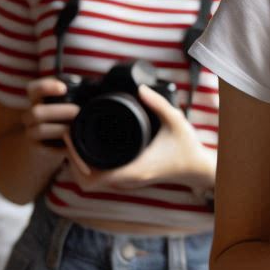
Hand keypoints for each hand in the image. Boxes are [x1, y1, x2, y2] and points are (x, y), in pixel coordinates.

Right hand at [21, 76, 78, 146]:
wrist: (55, 145)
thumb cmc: (68, 118)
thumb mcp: (71, 103)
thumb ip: (79, 94)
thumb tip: (101, 85)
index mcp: (40, 99)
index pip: (35, 89)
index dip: (46, 87)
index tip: (63, 89)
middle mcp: (32, 115)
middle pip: (37, 112)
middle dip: (61, 111)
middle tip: (78, 112)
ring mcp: (33, 132)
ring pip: (40, 130)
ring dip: (61, 129)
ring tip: (77, 128)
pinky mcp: (38, 149)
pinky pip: (46, 148)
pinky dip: (62, 145)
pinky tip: (73, 143)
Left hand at [62, 85, 212, 193]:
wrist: (197, 168)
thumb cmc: (187, 147)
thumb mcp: (175, 120)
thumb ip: (158, 103)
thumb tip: (141, 88)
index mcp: (134, 168)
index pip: (91, 176)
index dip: (76, 160)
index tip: (74, 139)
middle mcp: (128, 179)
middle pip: (85, 180)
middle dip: (73, 161)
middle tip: (72, 137)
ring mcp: (128, 182)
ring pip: (92, 181)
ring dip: (80, 165)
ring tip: (79, 141)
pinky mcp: (130, 179)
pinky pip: (102, 178)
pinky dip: (92, 167)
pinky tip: (92, 149)